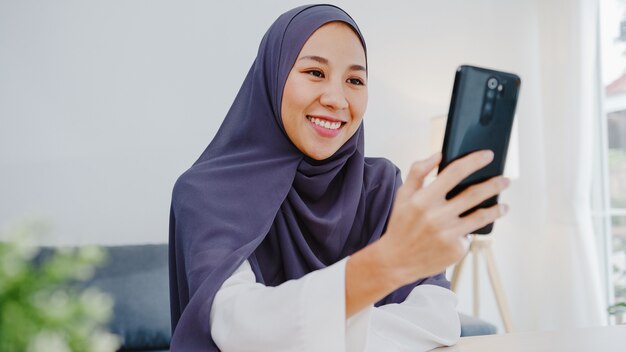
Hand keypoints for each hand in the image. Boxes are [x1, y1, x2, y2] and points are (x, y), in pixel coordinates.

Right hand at [378, 150, 509, 285]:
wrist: (396, 261)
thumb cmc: (400, 226)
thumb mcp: (402, 196)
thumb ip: (417, 172)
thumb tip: (438, 155)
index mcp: (423, 199)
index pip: (454, 172)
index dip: (474, 161)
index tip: (488, 155)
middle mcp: (436, 216)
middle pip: (474, 194)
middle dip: (494, 184)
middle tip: (505, 180)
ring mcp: (447, 234)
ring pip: (481, 216)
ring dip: (497, 208)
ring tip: (503, 205)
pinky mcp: (455, 250)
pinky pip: (471, 235)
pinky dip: (474, 230)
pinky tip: (475, 228)